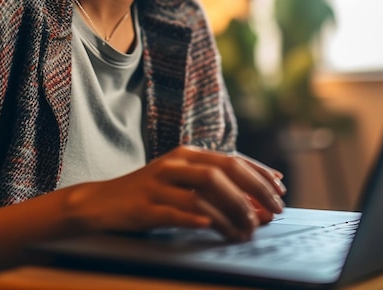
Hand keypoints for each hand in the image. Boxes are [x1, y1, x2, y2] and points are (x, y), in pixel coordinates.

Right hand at [64, 146, 285, 240]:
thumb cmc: (150, 194)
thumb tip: (257, 207)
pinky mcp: (145, 205)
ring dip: (232, 210)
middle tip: (274, 210)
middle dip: (254, 190)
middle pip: (223, 170)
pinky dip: (195, 217)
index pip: (232, 159)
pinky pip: (175, 210)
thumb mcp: (181, 184)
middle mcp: (176, 163)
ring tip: (249, 229)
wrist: (102, 202)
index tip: (280, 189)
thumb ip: (214, 190)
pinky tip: (210, 225)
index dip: (259, 173)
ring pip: (203, 191)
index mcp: (188, 154)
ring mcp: (159, 183)